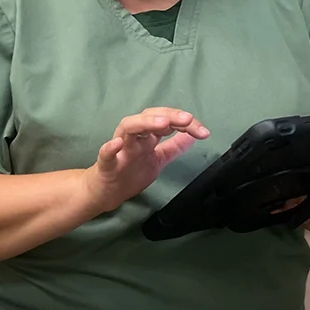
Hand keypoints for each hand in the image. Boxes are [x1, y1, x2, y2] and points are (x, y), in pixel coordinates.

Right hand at [84, 108, 208, 214]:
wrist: (106, 193)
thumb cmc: (129, 173)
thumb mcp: (158, 160)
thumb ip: (174, 148)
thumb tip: (193, 137)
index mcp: (146, 136)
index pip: (166, 121)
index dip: (185, 124)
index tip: (203, 132)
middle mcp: (133, 138)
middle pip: (148, 117)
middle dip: (169, 116)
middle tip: (187, 119)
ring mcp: (119, 150)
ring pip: (128, 128)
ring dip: (145, 123)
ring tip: (162, 123)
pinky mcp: (106, 165)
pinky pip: (106, 154)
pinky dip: (110, 147)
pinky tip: (118, 143)